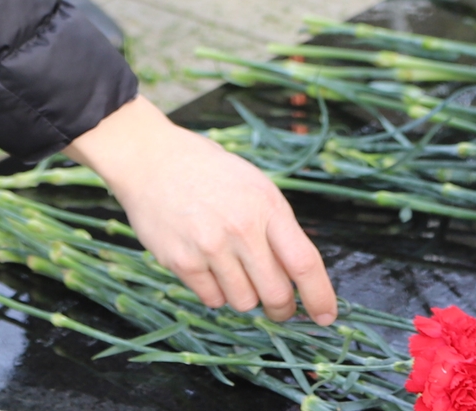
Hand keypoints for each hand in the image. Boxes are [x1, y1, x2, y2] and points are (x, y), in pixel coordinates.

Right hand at [69, 97, 335, 321]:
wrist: (150, 158)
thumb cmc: (208, 172)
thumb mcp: (254, 185)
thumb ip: (277, 227)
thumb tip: (298, 276)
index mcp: (266, 205)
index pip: (304, 263)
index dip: (320, 297)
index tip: (325, 316)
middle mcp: (241, 228)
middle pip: (276, 293)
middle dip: (282, 309)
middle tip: (278, 308)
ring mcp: (210, 246)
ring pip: (244, 302)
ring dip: (244, 296)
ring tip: (230, 269)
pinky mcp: (181, 261)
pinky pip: (212, 299)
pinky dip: (215, 292)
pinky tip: (206, 265)